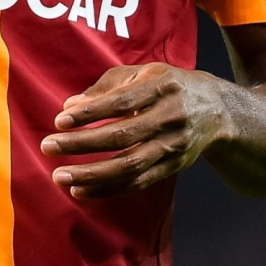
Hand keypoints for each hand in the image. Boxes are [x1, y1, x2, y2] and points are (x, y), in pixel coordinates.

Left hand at [41, 63, 237, 199]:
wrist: (218, 110)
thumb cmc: (168, 86)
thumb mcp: (143, 74)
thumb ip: (106, 87)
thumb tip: (69, 106)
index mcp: (161, 87)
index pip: (121, 102)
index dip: (90, 113)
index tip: (60, 120)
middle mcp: (169, 117)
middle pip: (122, 136)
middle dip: (81, 144)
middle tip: (48, 146)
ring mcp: (173, 146)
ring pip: (129, 165)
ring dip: (91, 174)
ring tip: (59, 176)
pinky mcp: (172, 167)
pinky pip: (138, 183)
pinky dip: (108, 190)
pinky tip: (80, 191)